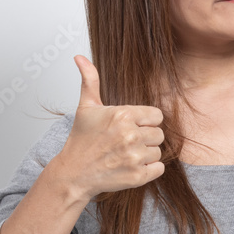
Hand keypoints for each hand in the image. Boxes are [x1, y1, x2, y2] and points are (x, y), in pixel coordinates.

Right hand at [51, 55, 165, 198]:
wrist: (74, 174)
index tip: (131, 126)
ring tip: (125, 154)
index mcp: (122, 115)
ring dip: (146, 154)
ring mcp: (134, 157)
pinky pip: (159, 168)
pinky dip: (149, 169)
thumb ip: (90, 81)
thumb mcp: (86, 108)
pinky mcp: (137, 176)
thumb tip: (80, 57)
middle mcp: (130, 135)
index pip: (156, 115)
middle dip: (145, 137)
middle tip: (125, 142)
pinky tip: (131, 166)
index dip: (145, 121)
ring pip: (158, 151)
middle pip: (159, 134)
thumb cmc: (81, 140)